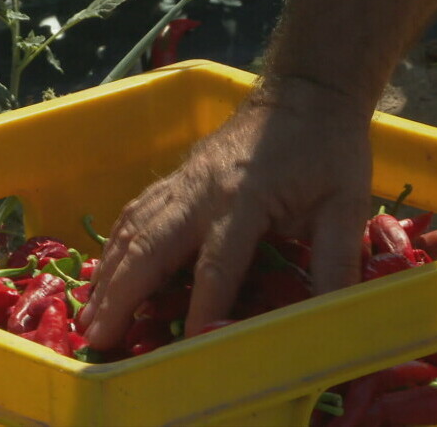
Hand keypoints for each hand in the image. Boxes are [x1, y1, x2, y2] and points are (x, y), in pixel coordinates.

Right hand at [79, 76, 373, 349]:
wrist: (304, 90)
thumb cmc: (328, 148)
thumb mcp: (347, 203)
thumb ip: (335, 261)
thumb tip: (333, 319)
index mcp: (245, 199)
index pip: (217, 263)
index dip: (203, 307)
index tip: (187, 346)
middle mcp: (202, 190)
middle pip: (152, 247)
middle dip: (122, 296)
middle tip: (98, 338)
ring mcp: (183, 181)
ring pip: (134, 230)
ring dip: (109, 274)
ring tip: (89, 315)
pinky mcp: (177, 177)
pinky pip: (136, 212)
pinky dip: (115, 245)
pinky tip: (104, 272)